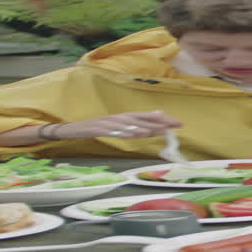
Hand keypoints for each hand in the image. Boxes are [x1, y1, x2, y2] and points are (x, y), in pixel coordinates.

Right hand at [48, 110, 182, 140]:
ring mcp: (109, 123)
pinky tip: (132, 135)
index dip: (163, 119)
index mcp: (125, 116)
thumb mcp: (120, 125)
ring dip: (143, 127)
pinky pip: (113, 131)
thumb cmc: (99, 128)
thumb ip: (138, 122)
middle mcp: (119, 117)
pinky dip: (123, 132)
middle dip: (159, 122)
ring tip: (157, 131)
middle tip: (175, 125)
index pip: (148, 116)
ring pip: (129, 125)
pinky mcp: (99, 129)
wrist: (73, 128)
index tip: (178, 123)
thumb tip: (157, 117)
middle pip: (142, 118)